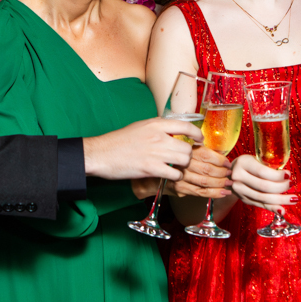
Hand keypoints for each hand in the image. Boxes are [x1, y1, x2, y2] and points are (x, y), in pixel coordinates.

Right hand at [83, 117, 201, 180]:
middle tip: (183, 159)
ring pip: (184, 160)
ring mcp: (156, 153)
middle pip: (187, 147)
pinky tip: (169, 176)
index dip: (197, 134)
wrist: (101, 153)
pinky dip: (175, 177)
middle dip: (188, 155)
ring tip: (176, 168)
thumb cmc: (118, 141)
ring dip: (183, 166)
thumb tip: (173, 131)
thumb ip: (158, 128)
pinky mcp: (151, 168)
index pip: (186, 126)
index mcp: (156, 124)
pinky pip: (175, 174)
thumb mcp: (140, 126)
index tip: (199, 140)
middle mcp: (158, 137)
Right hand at [171, 146, 231, 199]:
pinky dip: (215, 193)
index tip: (228, 164)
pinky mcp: (180, 188)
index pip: (206, 155)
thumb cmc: (180, 161)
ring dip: (220, 184)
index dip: (220, 160)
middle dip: (222, 173)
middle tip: (230, 175)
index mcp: (187, 150)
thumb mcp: (190, 151)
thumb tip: (223, 156)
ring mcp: (181, 176)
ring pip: (205, 182)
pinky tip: (223, 193)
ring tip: (229, 184)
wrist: (161, 172)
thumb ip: (205, 152)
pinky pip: (201, 192)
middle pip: (207, 169)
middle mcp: (183, 163)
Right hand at [229, 155, 293, 208]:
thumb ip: (269, 166)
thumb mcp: (257, 159)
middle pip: (263, 186)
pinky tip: (282, 210)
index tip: (289, 175)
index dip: (277, 175)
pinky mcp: (243, 199)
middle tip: (292, 185)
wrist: (232, 172)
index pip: (262, 171)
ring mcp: (239, 190)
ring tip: (293, 199)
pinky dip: (272, 208)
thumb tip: (287, 177)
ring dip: (280, 200)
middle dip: (281, 187)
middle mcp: (238, 177)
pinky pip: (260, 205)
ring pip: (263, 198)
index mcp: (243, 163)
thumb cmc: (250, 164)